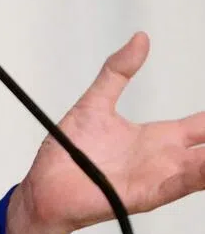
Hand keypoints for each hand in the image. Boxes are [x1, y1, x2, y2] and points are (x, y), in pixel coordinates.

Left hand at [8, 32, 204, 233]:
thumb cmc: (67, 152)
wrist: (44, 187)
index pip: (204, 126)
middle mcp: (165, 159)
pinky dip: (201, 175)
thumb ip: (117, 72)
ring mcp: (158, 178)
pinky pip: (181, 185)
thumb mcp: (96, 102)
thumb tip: (140, 39)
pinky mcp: (145, 194)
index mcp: (158, 138)